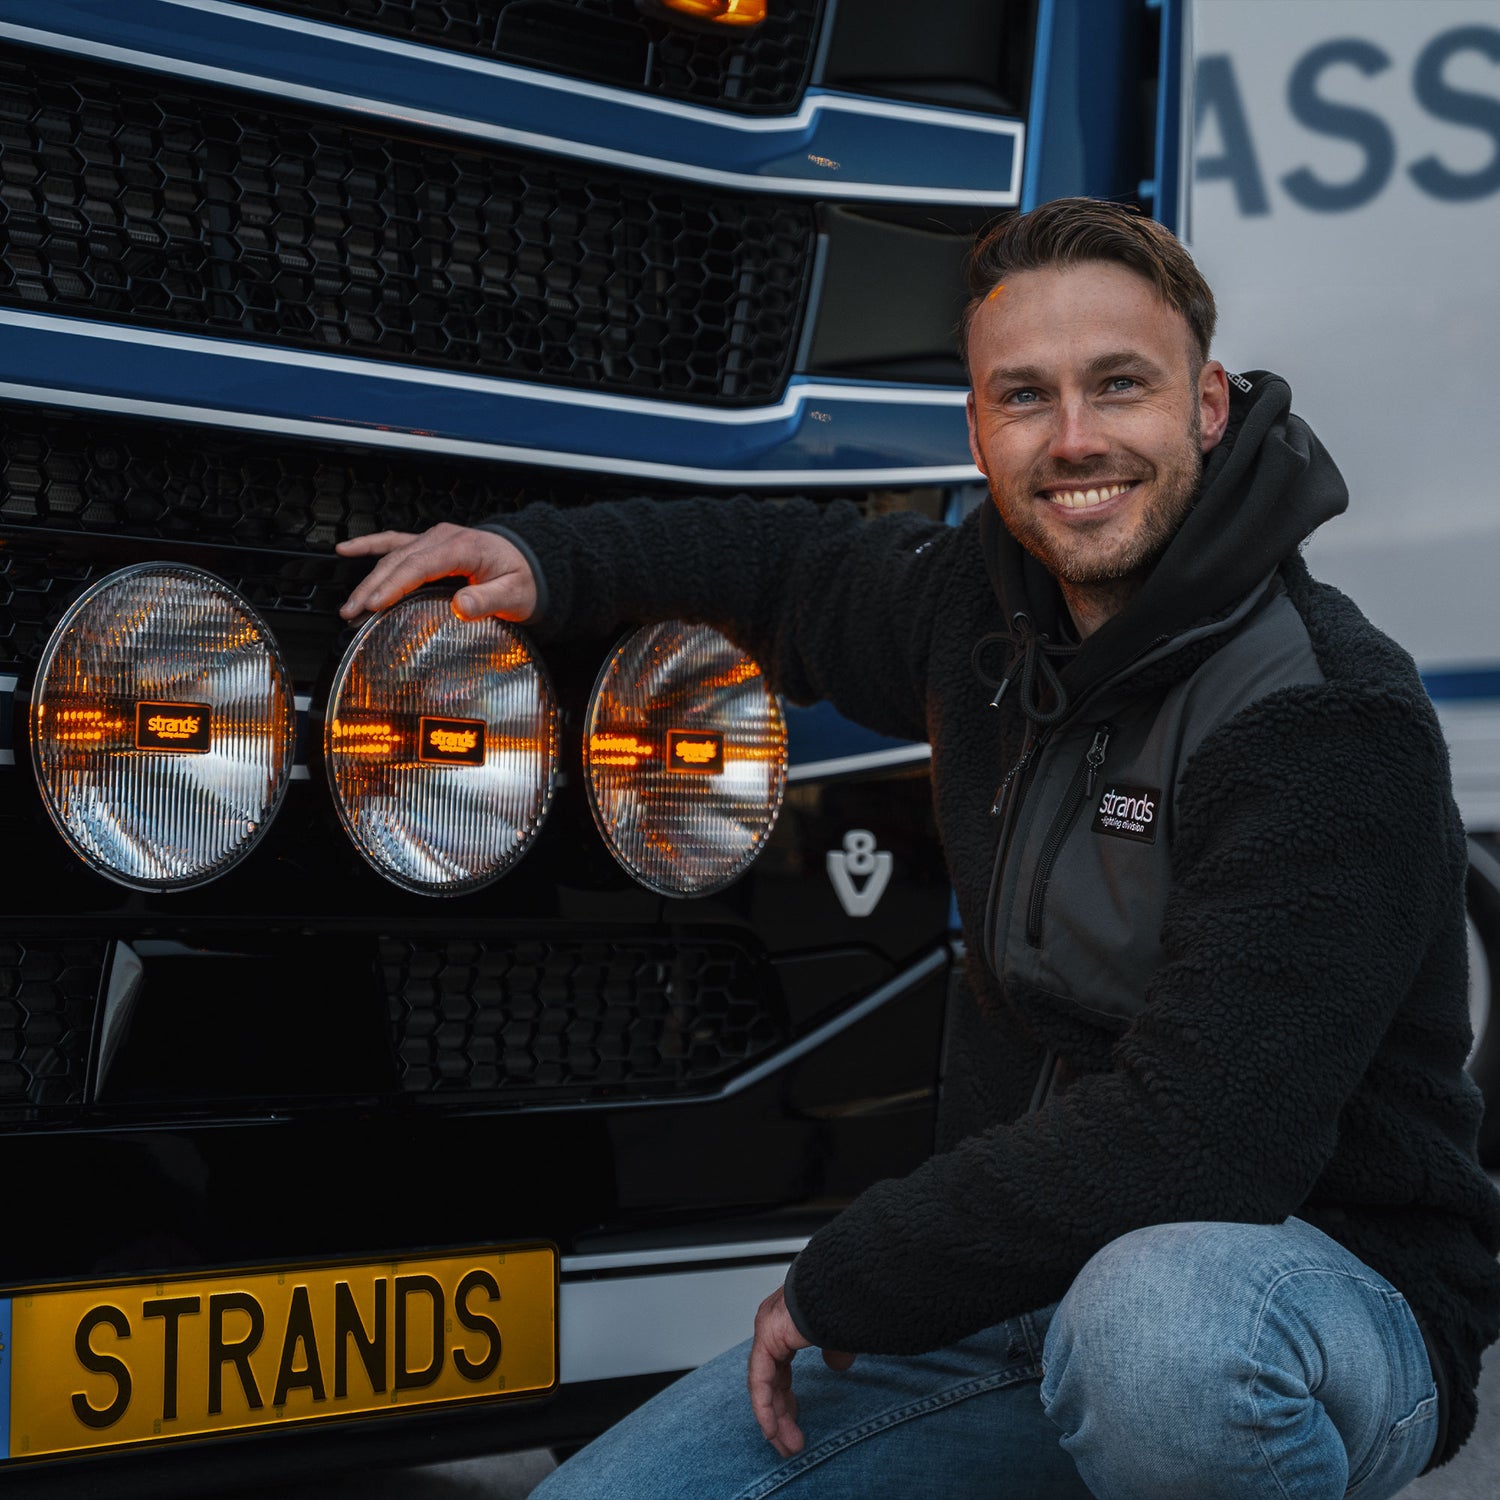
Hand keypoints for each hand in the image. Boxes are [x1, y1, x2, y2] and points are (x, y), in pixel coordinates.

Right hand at [335, 523, 537, 621]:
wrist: (531, 561)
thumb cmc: (524, 577)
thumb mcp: (515, 594)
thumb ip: (488, 600)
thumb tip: (461, 606)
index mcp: (463, 547)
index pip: (420, 566)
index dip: (395, 585)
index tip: (376, 604)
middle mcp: (444, 538)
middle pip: (399, 562)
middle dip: (372, 587)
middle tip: (353, 612)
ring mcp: (434, 539)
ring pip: (392, 557)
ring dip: (368, 579)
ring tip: (350, 604)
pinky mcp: (430, 545)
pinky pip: (394, 542)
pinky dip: (370, 545)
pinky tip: (347, 550)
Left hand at [746, 1285, 854, 1457]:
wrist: (848, 1278)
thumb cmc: (847, 1296)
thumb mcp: (841, 1333)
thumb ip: (834, 1349)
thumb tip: (837, 1365)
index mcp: (788, 1322)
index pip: (779, 1370)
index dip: (786, 1401)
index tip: (795, 1425)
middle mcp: (774, 1325)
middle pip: (771, 1380)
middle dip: (782, 1415)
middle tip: (791, 1443)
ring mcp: (768, 1328)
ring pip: (764, 1384)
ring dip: (775, 1418)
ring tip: (786, 1446)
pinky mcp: (768, 1333)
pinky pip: (761, 1378)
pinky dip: (765, 1406)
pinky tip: (772, 1429)